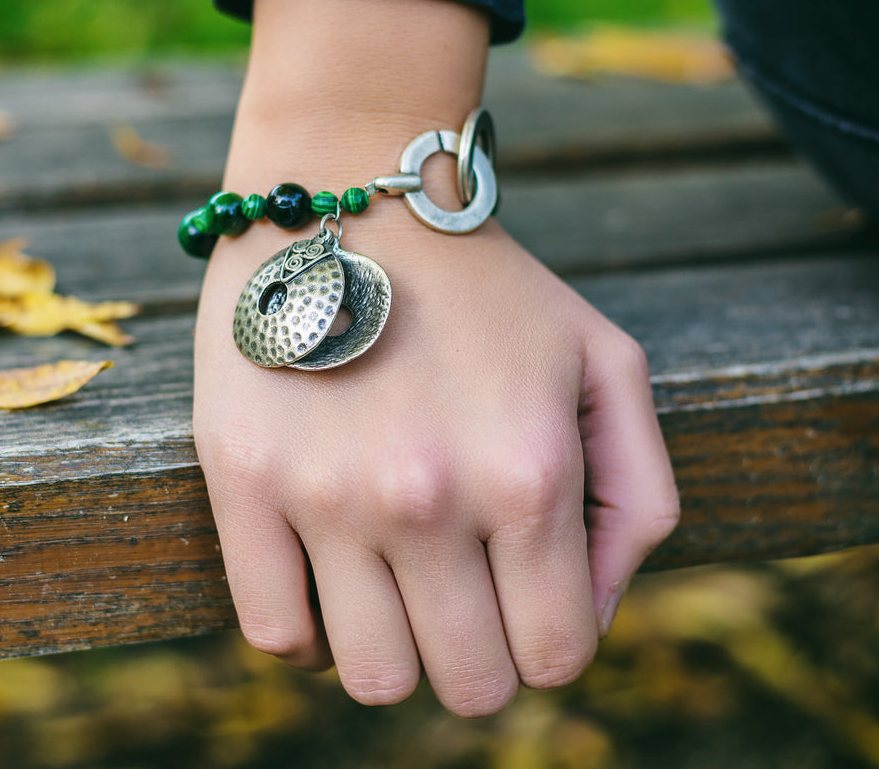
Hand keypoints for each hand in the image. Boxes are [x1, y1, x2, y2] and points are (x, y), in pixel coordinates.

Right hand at [195, 211, 677, 715]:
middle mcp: (429, 500)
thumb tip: (595, 615)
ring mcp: (326, 496)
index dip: (550, 644)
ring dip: (396, 651)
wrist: (348, 193)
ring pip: (375, 679)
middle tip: (462, 595)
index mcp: (529, 474)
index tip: (525, 600)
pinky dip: (310, 634)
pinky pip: (274, 635)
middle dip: (481, 658)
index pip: (558, 657)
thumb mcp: (605, 362)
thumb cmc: (488, 288)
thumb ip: (636, 497)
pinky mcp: (242, 481)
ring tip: (394, 587)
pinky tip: (328, 579)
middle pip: (471, 685)